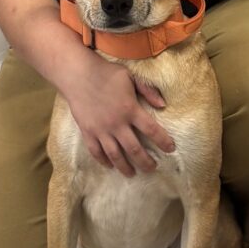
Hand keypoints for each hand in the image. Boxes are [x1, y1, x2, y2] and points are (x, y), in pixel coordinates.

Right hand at [65, 55, 173, 175]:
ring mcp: (101, 130)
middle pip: (134, 149)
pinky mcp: (87, 132)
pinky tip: (110, 166)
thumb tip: (163, 105)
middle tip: (153, 168)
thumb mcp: (131, 77)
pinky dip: (104, 161)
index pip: (151, 130)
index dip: (163, 141)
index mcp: (130, 109)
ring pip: (115, 155)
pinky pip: (96, 152)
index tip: (171, 149)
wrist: (78, 75)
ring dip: (126, 167)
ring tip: (133, 174)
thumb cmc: (106, 74)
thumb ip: (148, 90)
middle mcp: (117, 123)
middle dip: (146, 161)